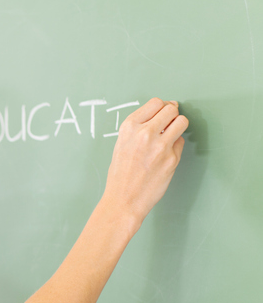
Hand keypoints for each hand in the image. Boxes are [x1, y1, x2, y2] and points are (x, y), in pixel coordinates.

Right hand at [103, 98, 187, 226]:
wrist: (123, 199)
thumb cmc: (120, 175)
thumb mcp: (121, 144)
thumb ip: (138, 129)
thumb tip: (160, 115)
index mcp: (129, 128)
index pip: (155, 103)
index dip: (162, 107)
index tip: (163, 112)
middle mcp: (145, 133)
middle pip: (171, 109)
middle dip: (172, 115)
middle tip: (169, 123)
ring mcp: (160, 146)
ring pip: (182, 122)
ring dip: (178, 126)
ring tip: (171, 135)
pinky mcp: (172, 159)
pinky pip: (180, 142)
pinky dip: (175, 146)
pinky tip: (165, 154)